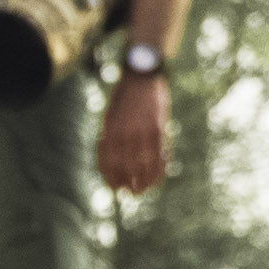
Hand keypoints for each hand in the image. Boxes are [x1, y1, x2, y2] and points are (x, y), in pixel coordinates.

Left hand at [99, 69, 171, 194]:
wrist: (142, 74)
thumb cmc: (125, 96)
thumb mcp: (111, 114)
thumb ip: (111, 135)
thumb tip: (109, 156)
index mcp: (111, 130)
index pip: (108, 161)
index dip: (110, 177)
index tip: (114, 188)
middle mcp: (125, 133)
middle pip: (124, 167)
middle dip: (126, 183)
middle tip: (129, 193)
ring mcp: (143, 131)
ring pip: (143, 165)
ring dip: (143, 182)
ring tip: (143, 191)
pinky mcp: (159, 129)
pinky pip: (160, 156)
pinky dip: (159, 171)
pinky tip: (158, 181)